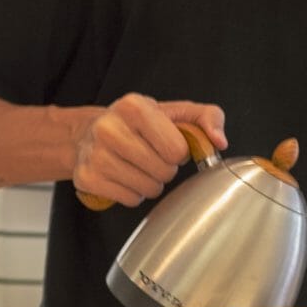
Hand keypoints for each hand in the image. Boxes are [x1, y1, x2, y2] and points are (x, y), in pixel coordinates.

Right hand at [71, 95, 227, 207]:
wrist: (88, 132)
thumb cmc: (138, 124)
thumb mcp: (175, 112)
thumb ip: (208, 117)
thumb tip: (219, 141)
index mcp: (134, 106)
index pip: (176, 150)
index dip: (178, 152)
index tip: (167, 144)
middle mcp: (109, 127)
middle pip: (163, 172)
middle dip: (165, 169)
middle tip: (152, 158)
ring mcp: (95, 154)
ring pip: (148, 189)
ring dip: (151, 183)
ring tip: (139, 167)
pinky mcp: (87, 177)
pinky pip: (130, 200)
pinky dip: (133, 194)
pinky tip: (124, 177)